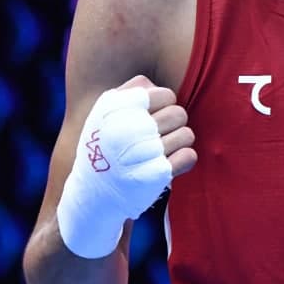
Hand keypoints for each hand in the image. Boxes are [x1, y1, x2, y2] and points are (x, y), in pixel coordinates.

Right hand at [56, 75, 195, 257]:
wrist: (93, 194)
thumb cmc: (106, 145)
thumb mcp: (105, 112)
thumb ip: (131, 91)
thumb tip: (158, 88)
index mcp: (115, 108)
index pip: (166, 95)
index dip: (164, 105)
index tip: (152, 116)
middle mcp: (127, 128)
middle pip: (179, 114)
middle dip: (173, 124)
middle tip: (158, 136)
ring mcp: (141, 153)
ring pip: (187, 134)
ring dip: (178, 142)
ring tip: (160, 151)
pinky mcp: (155, 176)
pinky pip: (189, 156)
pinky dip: (182, 160)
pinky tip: (166, 164)